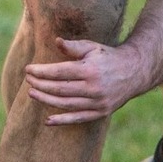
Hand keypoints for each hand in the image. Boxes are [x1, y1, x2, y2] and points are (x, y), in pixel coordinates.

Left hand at [23, 37, 147, 123]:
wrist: (135, 72)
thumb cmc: (108, 57)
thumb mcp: (92, 47)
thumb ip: (73, 46)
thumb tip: (56, 41)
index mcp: (90, 70)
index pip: (59, 72)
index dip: (41, 72)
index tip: (28, 69)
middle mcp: (94, 88)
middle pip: (60, 89)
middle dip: (41, 85)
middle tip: (28, 80)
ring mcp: (98, 102)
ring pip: (66, 104)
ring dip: (46, 100)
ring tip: (32, 93)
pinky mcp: (101, 112)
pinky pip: (79, 118)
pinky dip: (63, 121)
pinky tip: (48, 120)